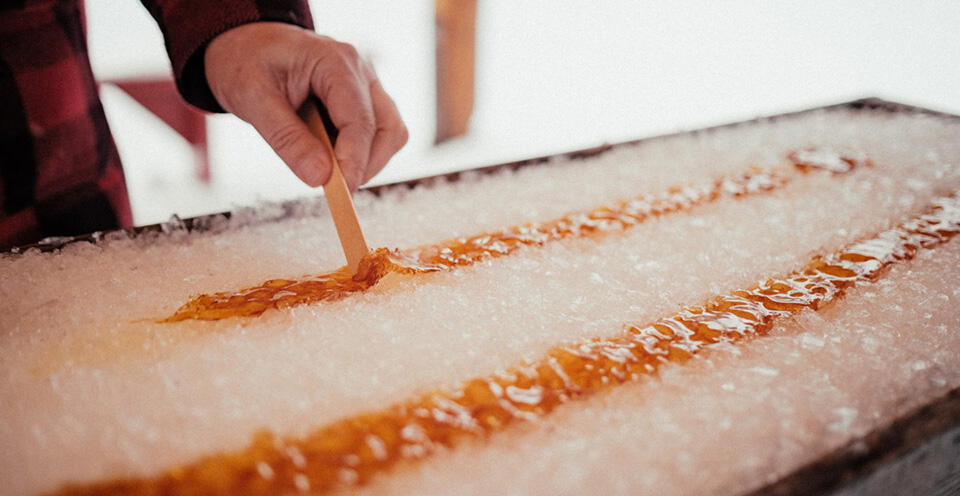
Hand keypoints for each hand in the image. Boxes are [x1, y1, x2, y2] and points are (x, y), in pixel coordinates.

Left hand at [204, 22, 407, 190]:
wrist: (245, 44)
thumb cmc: (246, 63)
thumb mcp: (253, 99)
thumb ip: (287, 139)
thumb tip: (320, 178)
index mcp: (335, 62)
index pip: (360, 120)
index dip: (354, 162)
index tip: (341, 193)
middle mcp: (360, 72)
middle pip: (387, 129)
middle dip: (365, 165)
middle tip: (333, 188)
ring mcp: (366, 85)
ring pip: (390, 133)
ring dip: (366, 161)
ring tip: (326, 167)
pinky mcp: (364, 100)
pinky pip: (378, 134)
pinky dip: (360, 154)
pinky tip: (329, 154)